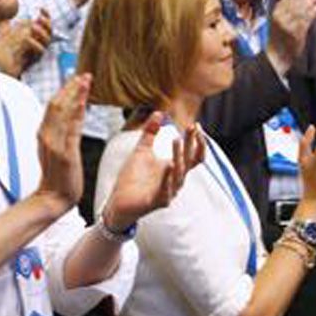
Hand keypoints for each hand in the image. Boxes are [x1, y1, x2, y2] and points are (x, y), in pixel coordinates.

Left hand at [0, 11, 51, 77]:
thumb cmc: (0, 50)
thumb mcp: (2, 33)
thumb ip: (6, 23)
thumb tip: (5, 12)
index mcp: (32, 34)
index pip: (44, 24)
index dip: (45, 15)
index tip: (41, 8)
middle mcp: (36, 42)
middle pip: (49, 31)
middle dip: (47, 23)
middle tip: (39, 18)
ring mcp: (36, 51)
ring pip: (47, 41)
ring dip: (43, 32)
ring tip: (33, 27)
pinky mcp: (33, 59)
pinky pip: (40, 51)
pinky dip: (35, 44)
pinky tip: (27, 39)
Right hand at [35, 74, 90, 209]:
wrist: (54, 198)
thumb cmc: (59, 175)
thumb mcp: (59, 149)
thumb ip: (63, 133)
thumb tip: (72, 117)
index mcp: (45, 134)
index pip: (54, 106)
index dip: (65, 90)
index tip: (77, 78)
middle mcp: (46, 135)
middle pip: (56, 104)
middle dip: (70, 87)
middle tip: (83, 73)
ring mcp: (54, 143)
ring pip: (61, 112)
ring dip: (74, 94)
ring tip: (85, 79)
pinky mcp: (64, 153)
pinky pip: (70, 128)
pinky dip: (76, 112)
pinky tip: (83, 100)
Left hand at [102, 112, 203, 230]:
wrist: (118, 202)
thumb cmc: (132, 178)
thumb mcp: (141, 150)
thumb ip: (150, 133)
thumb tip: (159, 112)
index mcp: (175, 169)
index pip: (194, 155)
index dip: (198, 141)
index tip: (195, 125)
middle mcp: (176, 180)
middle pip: (190, 160)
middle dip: (191, 143)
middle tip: (191, 128)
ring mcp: (169, 192)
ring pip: (179, 174)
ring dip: (179, 156)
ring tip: (177, 139)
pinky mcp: (157, 202)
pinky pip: (166, 191)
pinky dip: (168, 178)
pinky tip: (169, 165)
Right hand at [267, 0, 315, 76]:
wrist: (277, 55)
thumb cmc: (279, 37)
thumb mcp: (278, 19)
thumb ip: (285, 7)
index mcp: (276, 12)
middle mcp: (280, 17)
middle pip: (296, 0)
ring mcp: (288, 25)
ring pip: (301, 8)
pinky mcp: (296, 33)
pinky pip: (306, 20)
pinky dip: (313, 12)